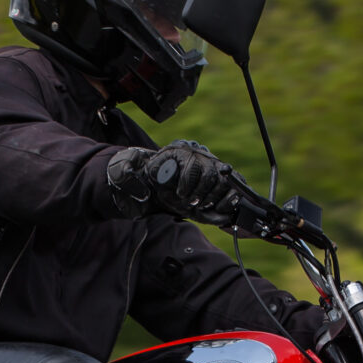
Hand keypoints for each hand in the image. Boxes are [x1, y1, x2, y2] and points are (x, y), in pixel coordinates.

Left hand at [108, 140, 250, 225]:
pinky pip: (235, 190)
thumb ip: (128, 169)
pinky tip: (219, 210)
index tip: (181, 195)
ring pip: (225, 182)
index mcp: (183, 153)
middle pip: (211, 174)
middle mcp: (202, 159)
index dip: (188, 181)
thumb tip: (126, 169)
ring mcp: (215, 171)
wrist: (165, 186)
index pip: (193, 163)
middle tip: (192, 203)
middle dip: (201, 192)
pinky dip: (230, 202)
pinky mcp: (223, 186)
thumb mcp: (136, 172)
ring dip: (214, 198)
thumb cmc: (152, 179)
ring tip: (202, 206)